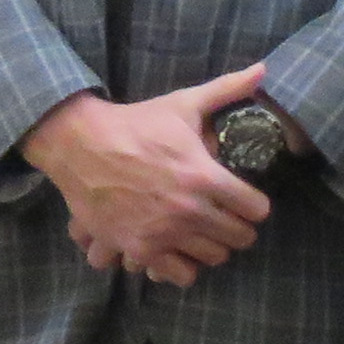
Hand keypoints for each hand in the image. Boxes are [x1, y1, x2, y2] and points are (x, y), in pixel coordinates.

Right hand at [25, 66, 272, 285]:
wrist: (80, 145)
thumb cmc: (136, 124)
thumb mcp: (183, 104)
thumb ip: (227, 90)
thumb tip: (264, 69)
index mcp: (204, 176)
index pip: (256, 209)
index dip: (255, 205)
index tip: (247, 201)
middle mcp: (188, 209)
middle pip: (239, 237)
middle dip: (238, 227)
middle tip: (228, 218)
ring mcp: (163, 232)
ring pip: (213, 257)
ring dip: (213, 246)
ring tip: (205, 233)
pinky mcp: (139, 248)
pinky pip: (179, 274)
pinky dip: (183, 266)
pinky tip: (180, 249)